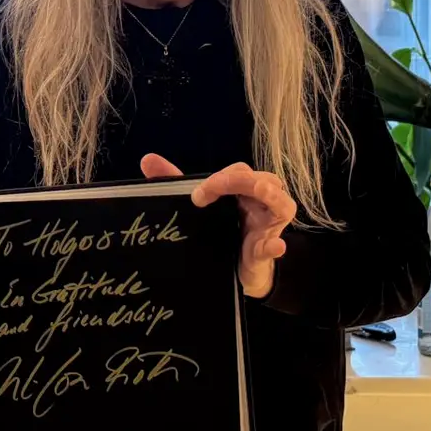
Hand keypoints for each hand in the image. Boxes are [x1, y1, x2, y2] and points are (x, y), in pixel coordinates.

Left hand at [142, 153, 295, 298]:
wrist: (233, 270)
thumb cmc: (221, 231)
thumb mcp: (199, 207)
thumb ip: (176, 183)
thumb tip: (148, 160)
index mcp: (244, 190)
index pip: (240, 171)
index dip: (220, 177)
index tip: (196, 195)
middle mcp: (261, 204)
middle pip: (264, 180)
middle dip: (239, 181)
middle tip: (209, 191)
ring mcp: (268, 227)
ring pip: (282, 205)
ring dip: (272, 197)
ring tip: (261, 192)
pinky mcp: (265, 252)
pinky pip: (275, 246)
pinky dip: (274, 245)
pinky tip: (274, 246)